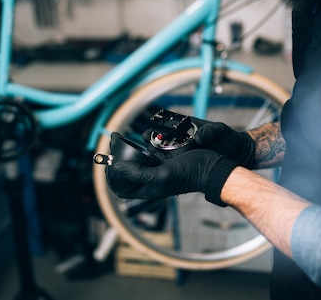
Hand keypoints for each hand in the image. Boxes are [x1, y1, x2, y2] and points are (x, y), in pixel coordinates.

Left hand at [106, 133, 238, 205]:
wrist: (212, 168)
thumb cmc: (189, 174)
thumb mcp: (161, 175)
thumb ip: (138, 173)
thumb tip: (116, 168)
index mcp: (149, 188)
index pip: (122, 187)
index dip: (111, 177)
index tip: (107, 161)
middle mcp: (152, 179)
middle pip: (129, 169)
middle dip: (119, 155)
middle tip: (114, 139)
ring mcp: (160, 168)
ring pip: (140, 157)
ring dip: (132, 146)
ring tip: (125, 136)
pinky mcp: (168, 159)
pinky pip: (153, 149)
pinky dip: (148, 142)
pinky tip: (147, 133)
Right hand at [143, 117, 255, 167]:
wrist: (239, 154)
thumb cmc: (230, 139)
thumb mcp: (221, 131)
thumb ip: (211, 131)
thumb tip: (199, 137)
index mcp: (191, 127)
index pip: (172, 124)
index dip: (161, 125)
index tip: (155, 124)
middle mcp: (185, 139)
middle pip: (165, 137)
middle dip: (154, 138)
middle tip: (146, 138)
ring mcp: (185, 151)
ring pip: (167, 151)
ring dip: (156, 152)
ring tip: (146, 153)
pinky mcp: (188, 163)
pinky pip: (175, 163)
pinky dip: (166, 164)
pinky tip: (158, 168)